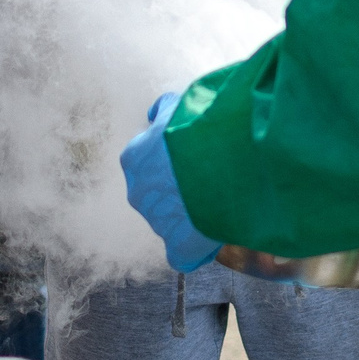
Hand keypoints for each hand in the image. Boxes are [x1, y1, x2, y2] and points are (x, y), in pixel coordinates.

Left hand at [120, 92, 224, 272]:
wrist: (224, 159)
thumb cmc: (202, 127)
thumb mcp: (180, 105)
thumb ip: (165, 109)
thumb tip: (155, 112)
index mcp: (134, 159)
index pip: (147, 166)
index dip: (173, 165)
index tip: (195, 160)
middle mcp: (138, 193)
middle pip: (157, 196)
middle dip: (179, 192)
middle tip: (211, 181)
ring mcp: (157, 223)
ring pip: (172, 223)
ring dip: (192, 216)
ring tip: (221, 202)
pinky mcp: (179, 246)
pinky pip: (183, 254)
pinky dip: (195, 250)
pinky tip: (213, 236)